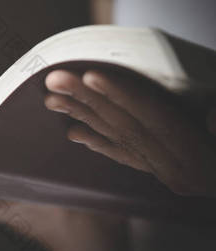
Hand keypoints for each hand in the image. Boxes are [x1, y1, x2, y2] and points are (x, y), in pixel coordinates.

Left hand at [44, 69, 215, 196]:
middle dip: (86, 101)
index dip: (121, 95)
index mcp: (198, 154)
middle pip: (126, 126)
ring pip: (121, 140)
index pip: (153, 118)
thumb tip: (212, 119)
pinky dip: (101, 143)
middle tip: (51, 80)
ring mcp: (171, 174)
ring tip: (51, 99)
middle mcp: (179, 167)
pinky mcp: (169, 176)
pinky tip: (74, 133)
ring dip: (83, 117)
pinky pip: (128, 158)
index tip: (89, 75)